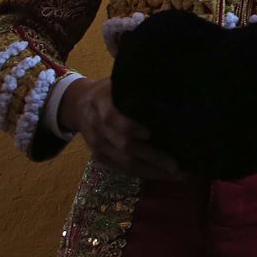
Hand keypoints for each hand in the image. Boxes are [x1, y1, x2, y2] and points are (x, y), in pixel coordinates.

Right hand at [57, 77, 182, 179]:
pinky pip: (123, 169)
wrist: (78, 105)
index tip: (149, 132)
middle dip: (152, 157)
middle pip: (124, 146)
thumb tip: (169, 86)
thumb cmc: (108, 91)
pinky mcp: (101, 157)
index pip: (112, 117)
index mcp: (102, 103)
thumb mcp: (117, 81)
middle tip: (176, 165)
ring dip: (152, 171)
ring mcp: (99, 145)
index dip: (128, 126)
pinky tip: (164, 175)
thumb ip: (136, 85)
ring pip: (125, 163)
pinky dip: (144, 173)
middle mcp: (98, 127)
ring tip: (177, 175)